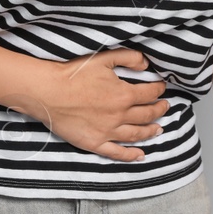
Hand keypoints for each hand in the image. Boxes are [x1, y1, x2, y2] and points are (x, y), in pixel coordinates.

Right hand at [21, 48, 169, 161]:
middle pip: (147, 115)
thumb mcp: (103, 58)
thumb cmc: (73, 74)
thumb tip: (146, 64)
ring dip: (150, 132)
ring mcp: (108, 132)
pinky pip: (117, 152)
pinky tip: (140, 155)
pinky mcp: (94, 143)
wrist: (48, 92)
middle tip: (164, 107)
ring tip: (158, 130)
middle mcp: (119, 116)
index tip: (161, 88)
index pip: (149, 93)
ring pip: (136, 134)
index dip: (158, 90)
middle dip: (159, 110)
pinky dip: (130, 155)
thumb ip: (128, 58)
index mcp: (124, 95)